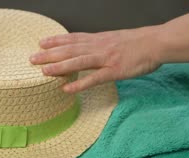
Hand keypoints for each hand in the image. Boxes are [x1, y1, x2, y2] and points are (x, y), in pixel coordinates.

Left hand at [29, 12, 188, 92]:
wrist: (157, 42)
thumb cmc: (140, 42)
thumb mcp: (117, 38)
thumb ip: (103, 43)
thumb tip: (92, 47)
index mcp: (100, 39)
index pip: (74, 38)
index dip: (56, 40)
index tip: (41, 42)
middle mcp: (99, 47)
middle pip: (70, 50)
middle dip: (50, 54)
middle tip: (32, 58)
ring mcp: (106, 59)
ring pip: (78, 62)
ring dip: (60, 67)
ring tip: (43, 71)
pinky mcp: (114, 71)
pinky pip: (94, 79)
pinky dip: (79, 84)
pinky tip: (67, 89)